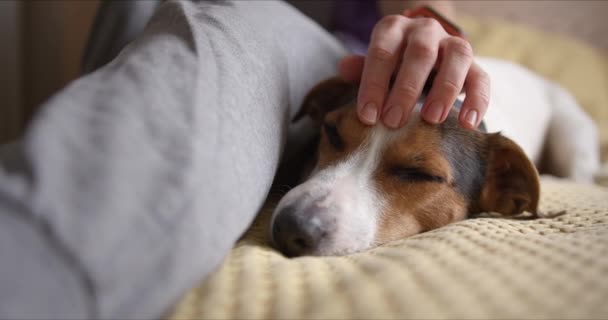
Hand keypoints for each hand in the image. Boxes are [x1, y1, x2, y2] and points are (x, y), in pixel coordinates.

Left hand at [338, 15, 489, 129]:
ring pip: (456, 59)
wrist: (423, 52)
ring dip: (444, 90)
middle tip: (393, 121)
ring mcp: (452, 45)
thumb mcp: (374, 65)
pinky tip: (468, 124)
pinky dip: (477, 101)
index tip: (368, 116)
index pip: (382, 52)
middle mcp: (425, 31)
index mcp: (395, 30)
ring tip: (432, 120)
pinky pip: (481, 78)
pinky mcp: (475, 65)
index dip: (374, 84)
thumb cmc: (391, 65)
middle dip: (406, 89)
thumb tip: (343, 68)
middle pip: (420, 53)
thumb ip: (361, 68)